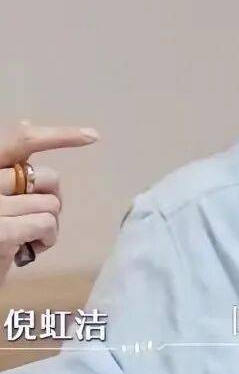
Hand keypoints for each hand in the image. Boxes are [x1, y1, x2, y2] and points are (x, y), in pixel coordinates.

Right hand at [0, 120, 98, 285]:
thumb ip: (9, 166)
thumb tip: (26, 123)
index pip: (23, 141)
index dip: (60, 136)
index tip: (93, 135)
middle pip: (47, 177)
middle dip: (53, 199)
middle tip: (35, 220)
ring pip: (50, 203)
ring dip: (48, 224)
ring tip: (26, 238)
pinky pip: (46, 223)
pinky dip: (47, 238)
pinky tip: (30, 249)